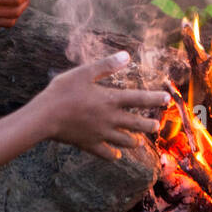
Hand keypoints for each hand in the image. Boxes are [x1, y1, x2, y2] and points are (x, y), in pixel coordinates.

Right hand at [39, 51, 170, 160]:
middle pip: (136, 124)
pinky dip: (113, 154)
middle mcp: (109, 119)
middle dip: (149, 125)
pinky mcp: (89, 145)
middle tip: (157, 126)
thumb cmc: (62, 91)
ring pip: (124, 141)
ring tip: (139, 141)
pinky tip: (116, 155)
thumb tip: (127, 56)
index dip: (154, 98)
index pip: (138, 99)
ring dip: (134, 141)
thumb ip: (106, 65)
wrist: (44, 117)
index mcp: (110, 100)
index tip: (168, 98)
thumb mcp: (84, 73)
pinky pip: (105, 153)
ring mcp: (100, 134)